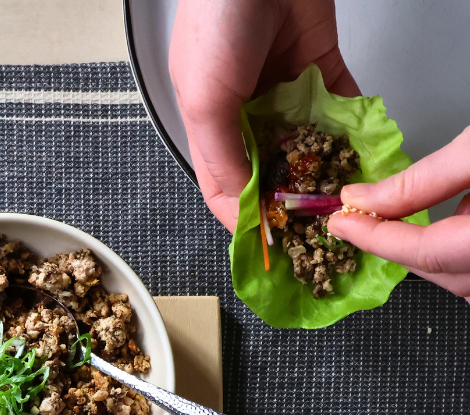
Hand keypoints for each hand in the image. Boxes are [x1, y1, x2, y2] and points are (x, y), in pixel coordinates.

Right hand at [169, 0, 357, 229]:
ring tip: (342, 191)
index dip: (244, 219)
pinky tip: (360, 149)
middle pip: (268, 170)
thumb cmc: (217, 18)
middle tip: (314, 223)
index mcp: (207, 124)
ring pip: (305, 142)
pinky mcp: (318, 66)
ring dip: (323, 166)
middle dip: (289, 197)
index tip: (270, 243)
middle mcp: (244, 112)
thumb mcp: (204, 100)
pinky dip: (349, 127)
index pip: (223, 188)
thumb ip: (221, 156)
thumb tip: (240, 204)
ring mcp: (283, 90)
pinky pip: (337, 107)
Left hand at [328, 127, 469, 301]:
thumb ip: (424, 179)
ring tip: (408, 218)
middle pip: (438, 272)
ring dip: (430, 253)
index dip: (376, 237)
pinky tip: (460, 220)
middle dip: (398, 248)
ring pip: (458, 279)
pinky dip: (458, 254)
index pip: (423, 252)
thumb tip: (362, 199)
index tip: (340, 223)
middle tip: (364, 223)